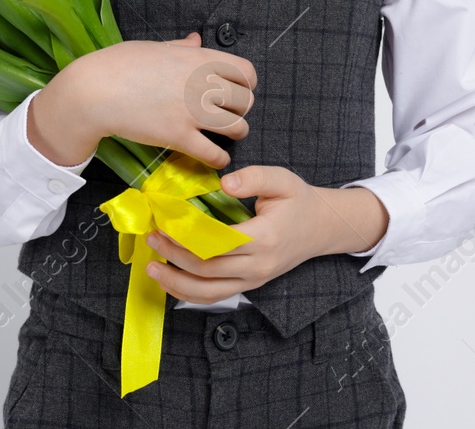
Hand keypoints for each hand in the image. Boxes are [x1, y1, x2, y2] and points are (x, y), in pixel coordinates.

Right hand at [28, 32, 256, 169]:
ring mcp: (192, 111)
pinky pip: (213, 153)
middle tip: (230, 113)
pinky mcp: (179, 136)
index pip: (247, 72)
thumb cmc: (119, 64)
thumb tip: (196, 39)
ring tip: (227, 135)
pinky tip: (216, 158)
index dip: (246, 83)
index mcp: (199, 58)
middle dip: (241, 109)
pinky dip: (219, 158)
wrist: (94, 91)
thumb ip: (182, 46)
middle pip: (245, 101)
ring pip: (238, 128)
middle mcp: (202, 84)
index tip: (237, 89)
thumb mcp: (156, 47)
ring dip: (236, 133)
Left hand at [142, 166, 389, 304]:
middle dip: (174, 254)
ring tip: (152, 267)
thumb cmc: (299, 201)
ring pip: (208, 291)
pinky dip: (189, 293)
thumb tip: (224, 183)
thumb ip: (254, 177)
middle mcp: (258, 265)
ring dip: (176, 281)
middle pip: (208, 267)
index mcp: (265, 237)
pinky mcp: (250, 285)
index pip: (218, 242)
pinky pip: (216, 297)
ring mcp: (254, 280)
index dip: (188, 235)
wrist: (322, 227)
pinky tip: (171, 282)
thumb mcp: (282, 180)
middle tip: (152, 237)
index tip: (166, 222)